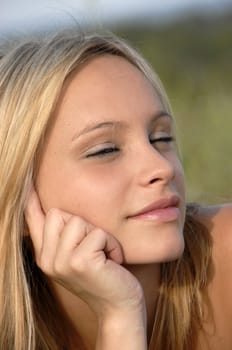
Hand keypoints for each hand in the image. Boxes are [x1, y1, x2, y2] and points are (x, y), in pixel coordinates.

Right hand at [24, 187, 143, 316]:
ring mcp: (61, 262)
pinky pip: (98, 233)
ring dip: (101, 236)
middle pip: (58, 213)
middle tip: (95, 247)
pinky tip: (113, 262)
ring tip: (105, 255)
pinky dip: (112, 244)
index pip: (32, 220)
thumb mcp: (78, 256)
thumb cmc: (103, 276)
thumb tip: (60, 210)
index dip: (28, 199)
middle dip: (84, 225)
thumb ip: (64, 236)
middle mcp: (47, 259)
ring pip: (78, 221)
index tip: (26, 179)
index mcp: (45, 255)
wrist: (118, 306)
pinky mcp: (80, 262)